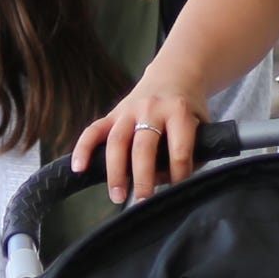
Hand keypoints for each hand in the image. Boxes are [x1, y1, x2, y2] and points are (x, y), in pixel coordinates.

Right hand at [71, 75, 209, 202]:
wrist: (174, 76)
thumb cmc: (188, 109)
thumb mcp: (200, 125)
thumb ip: (190, 152)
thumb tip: (165, 181)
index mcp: (179, 111)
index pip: (178, 148)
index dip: (179, 172)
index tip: (178, 187)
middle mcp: (151, 108)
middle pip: (143, 146)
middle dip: (142, 177)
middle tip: (142, 201)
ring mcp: (128, 109)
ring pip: (117, 141)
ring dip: (115, 171)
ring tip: (117, 197)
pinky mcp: (112, 113)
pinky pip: (93, 130)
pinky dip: (83, 149)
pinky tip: (78, 168)